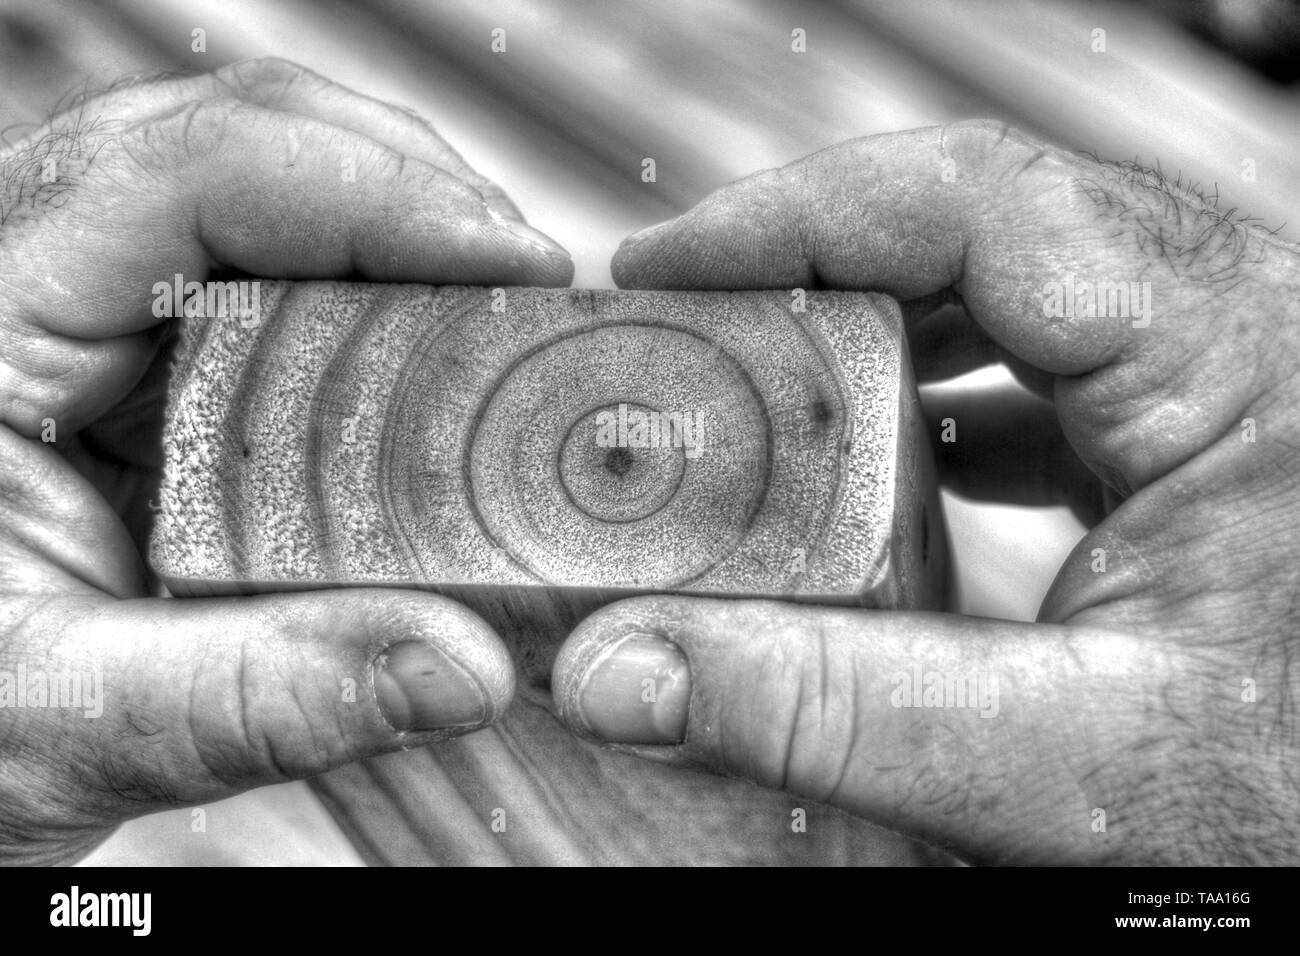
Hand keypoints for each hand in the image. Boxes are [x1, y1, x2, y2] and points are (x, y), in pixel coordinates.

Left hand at [0, 58, 571, 863]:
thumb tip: (466, 668)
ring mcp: (89, 298)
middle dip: (415, 195)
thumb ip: (265, 695)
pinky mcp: (139, 343)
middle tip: (531, 288)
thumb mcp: (76, 719)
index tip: (515, 262)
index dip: (376, 190)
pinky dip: (373, 287)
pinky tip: (433, 345)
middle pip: (253, 143)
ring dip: (401, 231)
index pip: (190, 166)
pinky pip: (271, 264)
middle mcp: (34, 270)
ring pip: (271, 187)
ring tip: (499, 308)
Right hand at [551, 120, 1299, 863]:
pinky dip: (934, 393)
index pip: (984, 202)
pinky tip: (874, 450)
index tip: (669, 261)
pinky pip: (1040, 361)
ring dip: (869, 325)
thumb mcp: (1068, 767)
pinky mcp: (1191, 426)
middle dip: (814, 263)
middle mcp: (1234, 333)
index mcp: (1236, 361)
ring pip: (1006, 285)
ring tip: (755, 374)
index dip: (800, 211)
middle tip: (686, 320)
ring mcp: (1212, 374)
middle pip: (977, 224)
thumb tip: (627, 666)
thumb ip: (833, 713)